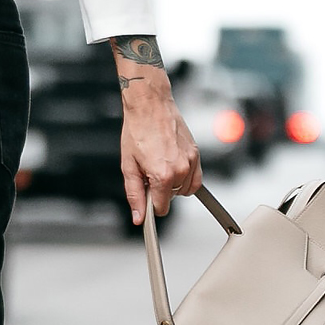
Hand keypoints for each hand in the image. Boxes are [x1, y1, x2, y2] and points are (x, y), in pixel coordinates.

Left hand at [119, 69, 202, 224]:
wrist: (150, 106)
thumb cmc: (137, 131)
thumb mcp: (128, 166)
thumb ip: (135, 194)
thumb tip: (139, 217)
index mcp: (162, 176)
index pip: (161, 209)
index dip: (150, 204)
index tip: (145, 193)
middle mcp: (180, 170)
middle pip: (171, 198)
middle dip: (159, 190)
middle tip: (148, 171)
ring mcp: (191, 162)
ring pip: (184, 190)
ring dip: (173, 185)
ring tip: (159, 165)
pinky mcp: (196, 154)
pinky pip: (196, 179)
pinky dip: (186, 179)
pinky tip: (173, 167)